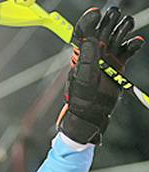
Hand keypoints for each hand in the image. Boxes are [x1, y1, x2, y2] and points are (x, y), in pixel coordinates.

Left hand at [57, 7, 144, 143]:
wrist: (92, 113)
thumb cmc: (82, 97)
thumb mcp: (83, 74)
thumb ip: (87, 54)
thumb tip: (90, 34)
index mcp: (81, 51)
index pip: (84, 29)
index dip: (89, 19)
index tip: (96, 13)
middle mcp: (94, 51)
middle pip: (104, 27)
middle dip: (111, 19)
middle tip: (115, 18)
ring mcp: (107, 57)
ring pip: (117, 35)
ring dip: (123, 28)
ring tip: (125, 27)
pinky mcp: (118, 64)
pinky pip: (128, 49)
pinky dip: (134, 43)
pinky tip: (136, 42)